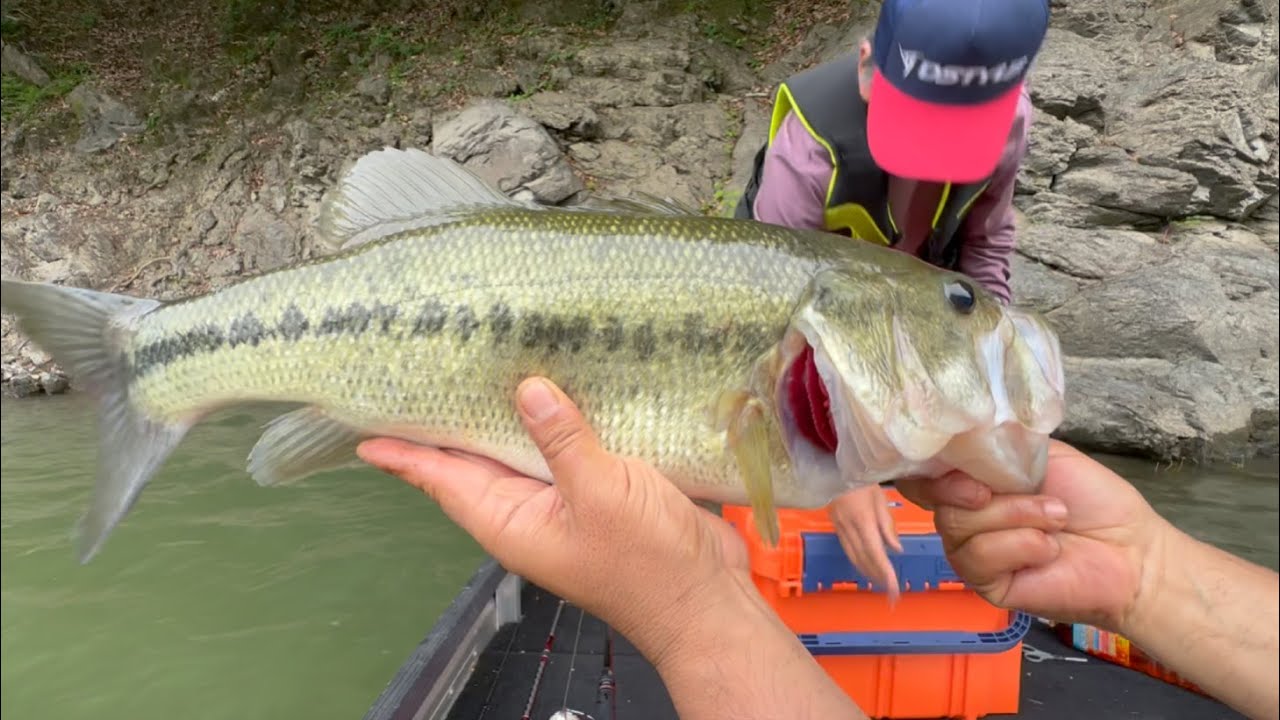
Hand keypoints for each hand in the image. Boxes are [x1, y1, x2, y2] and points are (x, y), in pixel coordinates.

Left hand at [355, 377, 749, 665]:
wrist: (707, 600)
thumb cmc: (647, 564)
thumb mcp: (599, 493)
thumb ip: (560, 440)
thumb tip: (526, 390)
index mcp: (511, 521)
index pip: (442, 479)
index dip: (404, 454)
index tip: (365, 430)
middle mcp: (530, 511)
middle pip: (476, 459)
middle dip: (451, 420)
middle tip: (424, 372)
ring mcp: (567, 501)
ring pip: (524, 449)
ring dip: (511, 412)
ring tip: (486, 363)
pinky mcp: (604, 489)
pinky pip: (569, 448)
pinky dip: (563, 418)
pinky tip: (565, 384)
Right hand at [828, 485, 902, 596]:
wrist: (832, 465)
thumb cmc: (860, 476)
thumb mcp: (879, 498)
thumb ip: (887, 525)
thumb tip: (896, 549)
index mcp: (863, 521)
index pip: (876, 554)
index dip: (885, 573)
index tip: (894, 589)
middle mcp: (849, 528)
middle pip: (864, 560)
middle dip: (878, 577)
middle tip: (891, 591)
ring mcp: (839, 527)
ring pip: (853, 557)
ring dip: (867, 572)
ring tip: (880, 583)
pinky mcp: (835, 525)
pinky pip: (847, 549)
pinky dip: (858, 561)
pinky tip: (864, 565)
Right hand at [896, 439, 1163, 631]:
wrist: (1130, 549)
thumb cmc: (1093, 500)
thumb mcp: (1042, 455)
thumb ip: (995, 447)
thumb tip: (954, 440)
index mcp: (973, 483)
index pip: (925, 473)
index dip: (931, 465)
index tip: (961, 460)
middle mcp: (965, 515)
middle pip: (938, 498)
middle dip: (988, 491)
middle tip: (1030, 491)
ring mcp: (971, 551)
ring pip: (958, 525)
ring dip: (1014, 516)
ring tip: (1055, 519)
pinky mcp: (984, 584)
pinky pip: (978, 557)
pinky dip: (1019, 546)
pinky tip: (1047, 549)